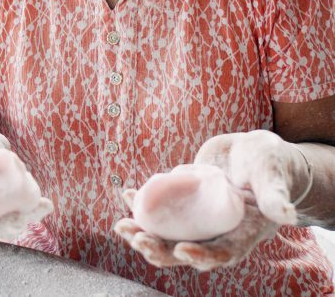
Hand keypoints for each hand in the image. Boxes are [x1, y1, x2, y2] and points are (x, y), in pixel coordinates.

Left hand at [114, 130, 301, 270]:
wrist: (251, 152)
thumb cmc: (269, 164)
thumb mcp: (273, 176)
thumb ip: (276, 195)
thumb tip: (287, 214)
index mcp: (240, 235)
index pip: (220, 253)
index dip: (200, 255)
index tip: (181, 250)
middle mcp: (215, 231)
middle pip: (184, 249)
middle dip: (158, 248)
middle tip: (135, 237)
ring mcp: (196, 218)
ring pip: (166, 234)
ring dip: (142, 232)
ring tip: (120, 225)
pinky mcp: (183, 201)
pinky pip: (159, 208)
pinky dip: (141, 203)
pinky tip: (125, 193)